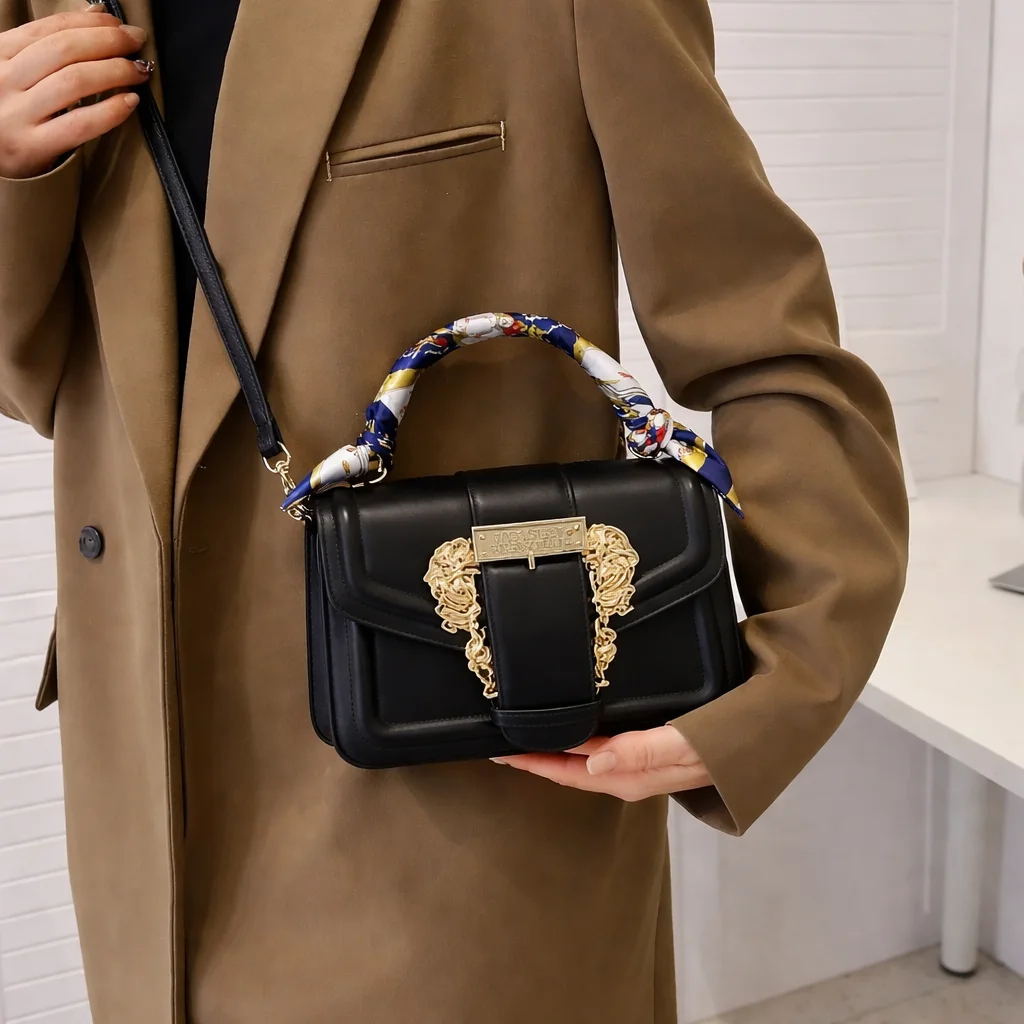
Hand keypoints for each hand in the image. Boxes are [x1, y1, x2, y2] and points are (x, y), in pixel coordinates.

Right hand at [0, 4, 151, 178]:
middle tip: (136, 42)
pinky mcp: (32, 147)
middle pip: (65, 51)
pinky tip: (131, 102)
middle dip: (107, 41)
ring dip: (115, 71)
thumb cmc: (8, 109)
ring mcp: (17, 115)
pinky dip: (110, 110)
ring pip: (74, 82)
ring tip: (138, 70)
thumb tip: (96, 13)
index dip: (89, 23)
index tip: (118, 22)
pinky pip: (79, 124)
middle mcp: (3, 80)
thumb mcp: (16, 70)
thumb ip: (49, 44)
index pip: (49, 29)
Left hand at [492, 724, 711, 800]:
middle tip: (499, 734)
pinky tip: (570, 719)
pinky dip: (579, 734)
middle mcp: (628, 773)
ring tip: (524, 726)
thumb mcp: (683, 745)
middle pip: (569, 767)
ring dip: (554, 744)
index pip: (568, 773)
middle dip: (535, 754)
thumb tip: (590, 763)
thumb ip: (639, 752)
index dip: (533, 762)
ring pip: (583, 756)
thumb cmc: (722, 740)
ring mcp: (638, 761)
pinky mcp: (647, 745)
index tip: (498, 750)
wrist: (760, 732)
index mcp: (630, 778)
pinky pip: (602, 745)